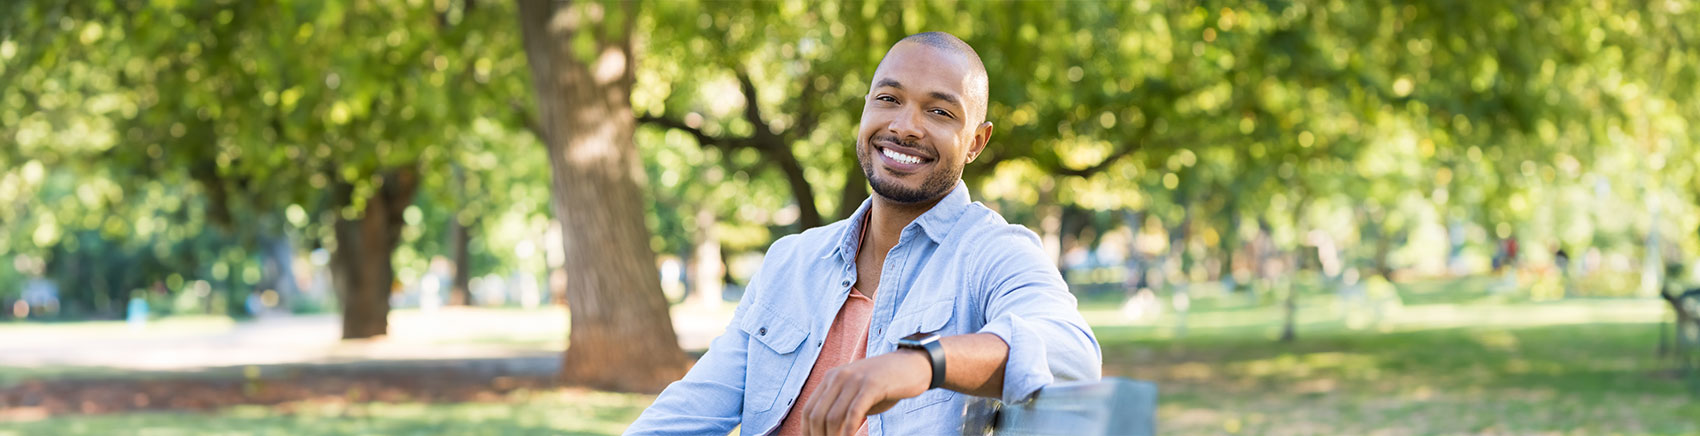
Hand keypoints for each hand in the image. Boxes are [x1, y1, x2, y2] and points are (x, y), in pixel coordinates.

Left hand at [802, 348, 931, 435]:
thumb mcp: (859, 393)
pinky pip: (853, 413)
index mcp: (832, 378)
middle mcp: (839, 376)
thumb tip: (828, 431)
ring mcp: (854, 379)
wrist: (914, 365)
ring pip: (833, 416)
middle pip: (817, 415)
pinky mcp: (871, 385)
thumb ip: (842, 408)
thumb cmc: (886, 385)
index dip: (808, 431)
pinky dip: (848, 432)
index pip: (809, 410)